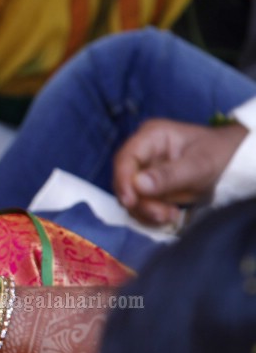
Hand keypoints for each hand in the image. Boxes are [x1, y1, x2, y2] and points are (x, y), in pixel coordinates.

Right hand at [113, 119, 247, 225]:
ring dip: (146, 211)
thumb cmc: (218, 154)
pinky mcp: (147, 187)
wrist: (231, 162)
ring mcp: (143, 171)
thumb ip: (169, 175)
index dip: (122, 180)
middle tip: (161, 214)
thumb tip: (137, 185)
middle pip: (124, 180)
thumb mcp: (198, 165)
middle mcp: (142, 153)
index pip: (125, 158)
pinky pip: (139, 204)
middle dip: (139, 201)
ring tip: (170, 215)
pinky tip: (170, 214)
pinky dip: (150, 214)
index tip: (130, 202)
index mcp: (151, 137)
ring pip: (130, 196)